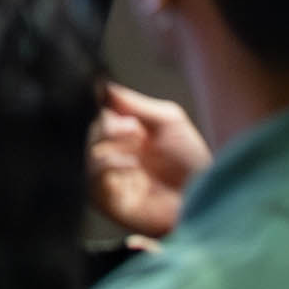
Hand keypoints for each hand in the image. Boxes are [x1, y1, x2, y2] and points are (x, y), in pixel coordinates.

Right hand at [88, 82, 210, 237]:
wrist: (205, 196)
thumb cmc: (191, 158)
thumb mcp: (167, 120)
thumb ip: (133, 103)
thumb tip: (103, 85)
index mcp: (122, 136)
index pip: (95, 116)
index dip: (99, 106)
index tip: (106, 97)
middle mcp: (112, 155)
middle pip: (84, 133)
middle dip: (104, 124)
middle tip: (130, 124)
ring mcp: (108, 180)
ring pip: (83, 155)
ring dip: (104, 141)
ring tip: (134, 136)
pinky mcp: (108, 203)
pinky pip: (91, 182)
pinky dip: (107, 166)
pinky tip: (132, 163)